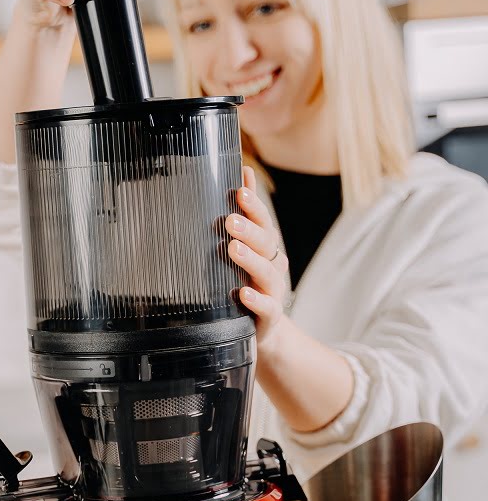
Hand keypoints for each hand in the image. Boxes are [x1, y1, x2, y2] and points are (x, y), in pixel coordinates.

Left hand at [223, 166, 289, 349]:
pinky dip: (256, 300)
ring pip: (267, 273)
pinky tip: (243, 293)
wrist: (261, 330)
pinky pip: (266, 307)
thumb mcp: (243, 249)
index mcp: (265, 249)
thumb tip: (244, 170)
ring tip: (232, 249)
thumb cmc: (245, 283)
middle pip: (266, 244)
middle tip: (229, 220)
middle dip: (250, 230)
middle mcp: (272, 267)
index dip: (254, 207)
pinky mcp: (268, 318)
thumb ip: (245, 215)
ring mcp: (272, 292)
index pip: (263, 223)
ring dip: (250, 260)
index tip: (240, 191)